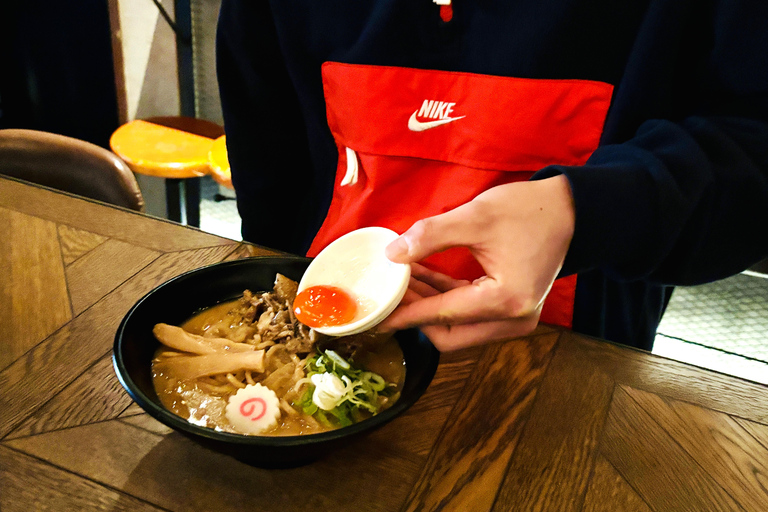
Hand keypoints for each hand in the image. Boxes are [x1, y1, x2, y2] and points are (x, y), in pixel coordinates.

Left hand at [379, 175, 574, 350]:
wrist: (571, 209)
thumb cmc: (530, 210)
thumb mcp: (476, 217)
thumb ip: (431, 236)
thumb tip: (393, 255)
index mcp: (506, 302)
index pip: (443, 315)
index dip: (406, 315)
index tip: (377, 316)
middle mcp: (514, 320)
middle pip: (450, 335)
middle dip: (415, 316)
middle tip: (388, 293)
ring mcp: (516, 318)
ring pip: (458, 327)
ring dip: (428, 306)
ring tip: (399, 280)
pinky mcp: (512, 309)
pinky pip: (470, 314)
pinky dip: (445, 299)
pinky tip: (421, 277)